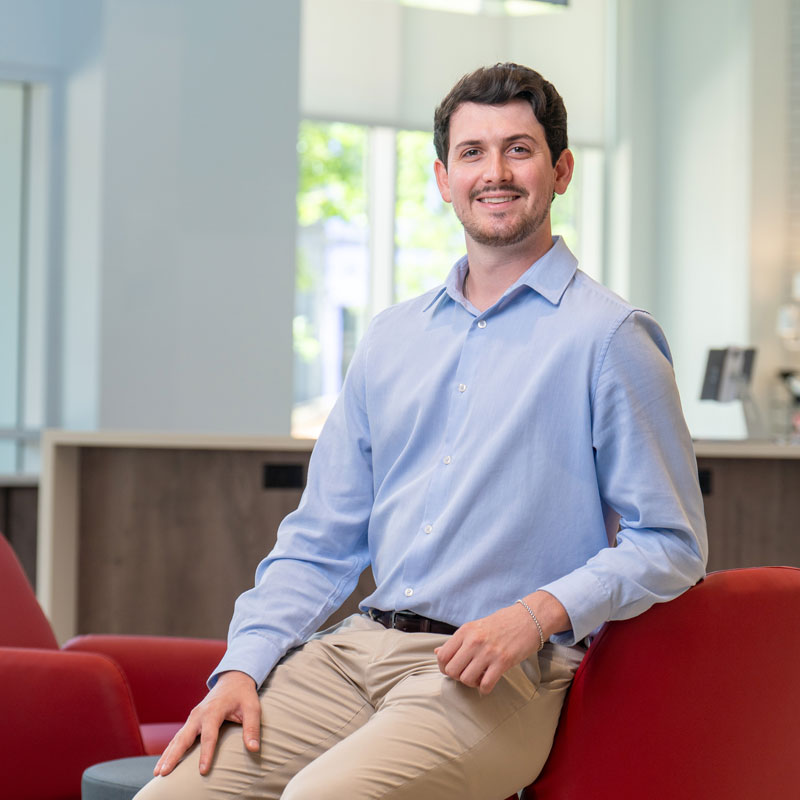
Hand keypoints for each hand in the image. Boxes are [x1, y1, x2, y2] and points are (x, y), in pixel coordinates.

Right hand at [154, 670, 260, 776]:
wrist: (233, 679)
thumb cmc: (243, 695)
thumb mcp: (252, 708)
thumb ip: (252, 728)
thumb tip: (254, 748)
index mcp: (214, 710)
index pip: (209, 735)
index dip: (206, 753)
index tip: (202, 771)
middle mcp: (199, 714)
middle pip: (184, 737)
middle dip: (173, 755)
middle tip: (164, 773)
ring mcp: (193, 717)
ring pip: (177, 738)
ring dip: (167, 755)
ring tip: (157, 773)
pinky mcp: (191, 721)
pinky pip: (178, 737)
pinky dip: (169, 750)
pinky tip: (163, 763)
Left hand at [435, 591, 568, 694]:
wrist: (528, 618)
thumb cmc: (501, 623)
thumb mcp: (475, 627)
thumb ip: (457, 641)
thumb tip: (437, 653)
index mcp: (465, 631)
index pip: (442, 655)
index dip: (444, 667)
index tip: (453, 668)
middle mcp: (474, 641)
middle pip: (452, 670)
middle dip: (457, 677)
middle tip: (467, 674)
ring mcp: (488, 651)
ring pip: (466, 679)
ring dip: (471, 683)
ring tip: (478, 677)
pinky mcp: (503, 661)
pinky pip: (486, 684)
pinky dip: (484, 689)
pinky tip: (488, 683)